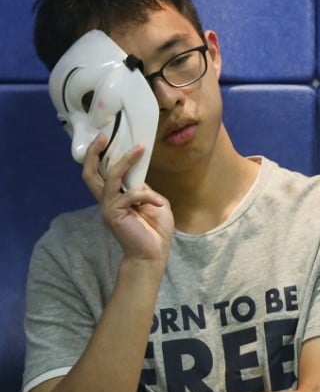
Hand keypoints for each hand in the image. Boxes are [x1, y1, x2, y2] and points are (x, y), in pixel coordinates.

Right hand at [83, 134, 173, 265]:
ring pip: (109, 178)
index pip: (104, 173)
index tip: (111, 137)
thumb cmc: (156, 231)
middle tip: (103, 136)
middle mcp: (108, 200)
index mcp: (116, 197)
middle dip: (95, 153)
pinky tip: (157, 204)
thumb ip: (145, 189)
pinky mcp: (114, 214)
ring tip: (138, 150)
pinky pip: (129, 196)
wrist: (152, 254)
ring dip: (124, 162)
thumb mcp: (155, 203)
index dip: (104, 156)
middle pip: (91, 173)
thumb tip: (139, 178)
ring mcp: (109, 207)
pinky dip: (145, 197)